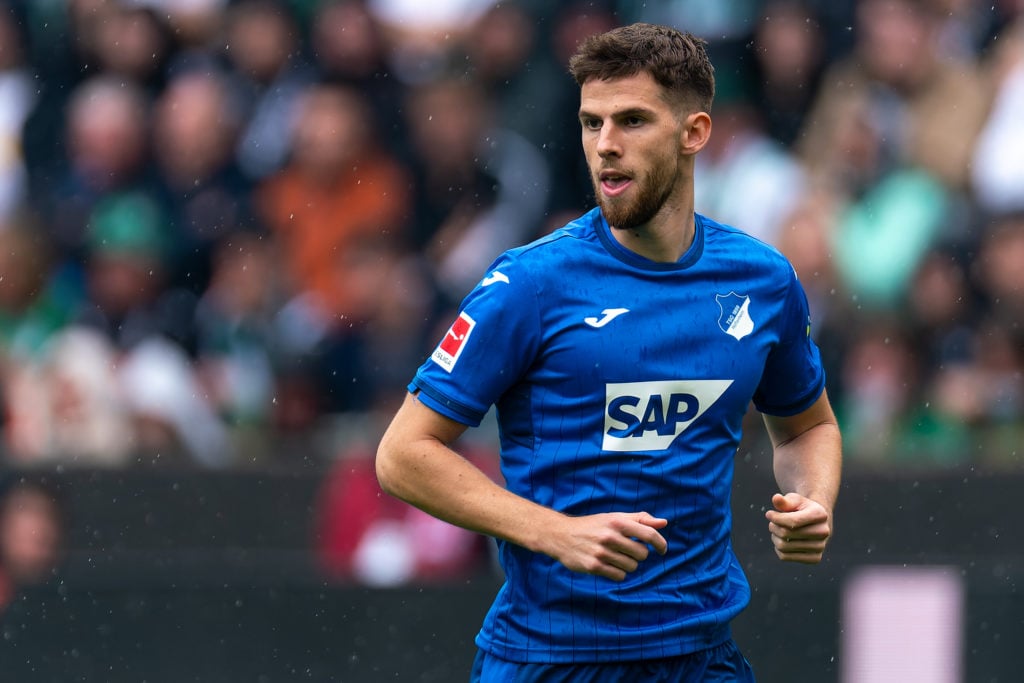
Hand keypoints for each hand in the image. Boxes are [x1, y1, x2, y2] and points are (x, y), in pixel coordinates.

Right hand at [545, 511, 667, 580]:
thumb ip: (640, 519)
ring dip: (627, 564)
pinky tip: (608, 565)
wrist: (560, 535)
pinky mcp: (593, 566)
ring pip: (632, 567)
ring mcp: (601, 552)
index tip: (662, 550)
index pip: (649, 534)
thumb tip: (664, 523)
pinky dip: (618, 573)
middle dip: (638, 554)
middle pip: (642, 554)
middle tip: (627, 550)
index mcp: (617, 522)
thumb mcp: (614, 517)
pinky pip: (619, 576)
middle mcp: (610, 536)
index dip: (660, 544)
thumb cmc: (592, 525)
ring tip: (615, 557)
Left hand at [765, 493, 831, 563]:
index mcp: (820, 514)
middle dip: (773, 527)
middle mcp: (824, 532)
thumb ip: (784, 501)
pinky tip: (783, 541)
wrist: (816, 523)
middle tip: (772, 523)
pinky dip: (778, 549)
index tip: (768, 514)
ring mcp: (820, 547)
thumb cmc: (802, 509)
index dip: (776, 518)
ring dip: (774, 537)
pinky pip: (785, 557)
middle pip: (786, 534)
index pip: (792, 521)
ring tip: (777, 531)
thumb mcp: (794, 500)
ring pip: (783, 546)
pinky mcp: (814, 559)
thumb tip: (776, 498)